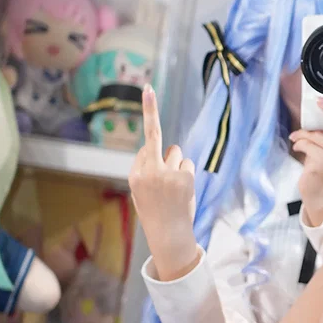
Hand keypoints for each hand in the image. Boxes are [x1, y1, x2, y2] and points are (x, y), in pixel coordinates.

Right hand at [128, 86, 198, 281]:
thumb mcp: (141, 190)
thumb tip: (162, 149)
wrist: (168, 235)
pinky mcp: (184, 178)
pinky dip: (186, 174)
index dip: (148, 111)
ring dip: (176, 165)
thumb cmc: (154, 211)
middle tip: (147, 88)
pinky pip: (187, 164)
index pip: (144, 142)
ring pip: (176, 153)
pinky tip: (182, 191)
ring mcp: (167, 174)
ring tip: (173, 187)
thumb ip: (147, 167)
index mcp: (134, 174)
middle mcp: (148, 171)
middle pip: (158, 140)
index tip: (148, 88)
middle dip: (150, 108)